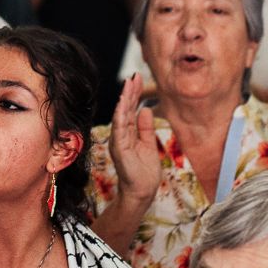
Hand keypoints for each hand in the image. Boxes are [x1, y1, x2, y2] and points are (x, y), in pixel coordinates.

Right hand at [107, 74, 161, 208]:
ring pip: (121, 116)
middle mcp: (121, 135)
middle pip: (125, 109)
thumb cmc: (144, 173)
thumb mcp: (149, 145)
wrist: (141, 193)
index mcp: (128, 133)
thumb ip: (146, 128)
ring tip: (129, 84)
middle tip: (134, 75)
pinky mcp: (119, 149)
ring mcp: (119, 141)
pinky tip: (122, 104)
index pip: (130, 110)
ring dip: (124, 99)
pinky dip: (120, 116)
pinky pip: (119, 129)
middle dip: (129, 92)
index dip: (133, 94)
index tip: (137, 79)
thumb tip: (146, 109)